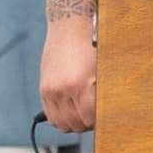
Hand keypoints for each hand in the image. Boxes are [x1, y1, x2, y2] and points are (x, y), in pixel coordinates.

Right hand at [38, 14, 96, 136]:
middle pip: (75, 124)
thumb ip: (103, 93)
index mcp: (80, 86)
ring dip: (73, 124)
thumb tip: (109, 113)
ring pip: (60, 123)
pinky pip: (49, 114)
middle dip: (87, 125)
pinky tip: (70, 112)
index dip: (100, 122)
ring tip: (82, 117)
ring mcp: (50, 90)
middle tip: (96, 118)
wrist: (69, 28)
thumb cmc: (92, 46)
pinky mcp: (43, 89)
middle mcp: (62, 90)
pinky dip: (60, 118)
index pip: (90, 119)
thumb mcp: (102, 69)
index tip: (106, 119)